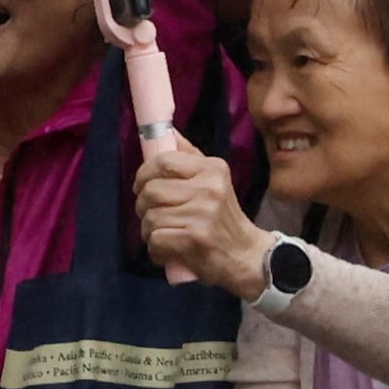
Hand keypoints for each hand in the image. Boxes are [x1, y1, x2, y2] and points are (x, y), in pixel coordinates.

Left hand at [134, 132, 269, 297]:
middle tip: (152, 214)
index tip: (143, 186)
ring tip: (165, 233)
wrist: (246, 255)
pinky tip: (170, 249)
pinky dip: (156, 249)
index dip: (144, 174)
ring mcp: (201, 214)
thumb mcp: (214, 181)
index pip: (163, 161)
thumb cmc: (223, 217)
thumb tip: (168, 132)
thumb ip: (190, 157)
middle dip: (143, 205)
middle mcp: (208, 188)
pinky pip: (154, 239)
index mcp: (212, 169)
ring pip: (149, 217)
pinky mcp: (193, 239)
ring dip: (149, 230)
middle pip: (150, 190)